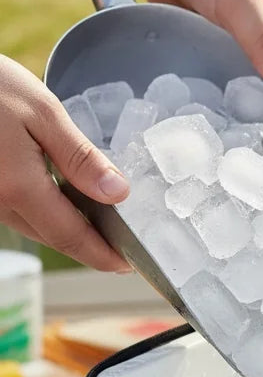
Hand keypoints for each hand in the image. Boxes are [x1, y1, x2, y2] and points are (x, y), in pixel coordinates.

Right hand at [0, 55, 129, 270]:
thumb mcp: (42, 112)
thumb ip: (80, 157)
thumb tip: (117, 193)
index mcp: (19, 188)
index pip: (71, 236)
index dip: (103, 254)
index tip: (128, 264)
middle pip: (54, 237)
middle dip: (90, 247)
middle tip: (123, 250)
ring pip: (36, 227)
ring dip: (69, 231)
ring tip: (104, 228)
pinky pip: (19, 211)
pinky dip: (48, 213)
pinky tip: (69, 202)